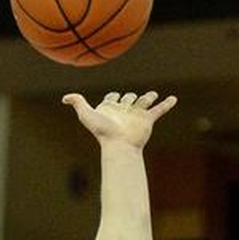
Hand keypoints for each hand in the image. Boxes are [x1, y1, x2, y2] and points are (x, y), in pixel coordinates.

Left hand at [62, 89, 176, 148]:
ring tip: (152, 95)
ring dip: (148, 97)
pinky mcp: (148, 120)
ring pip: (143, 102)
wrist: (119, 144)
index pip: (112, 99)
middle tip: (130, 100)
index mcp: (111, 109)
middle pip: (128, 98)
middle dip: (129, 97)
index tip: (112, 98)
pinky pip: (159, 110)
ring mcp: (137, 115)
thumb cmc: (102, 131)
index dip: (112, 98)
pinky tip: (174, 99)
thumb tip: (65, 98)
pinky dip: (166, 104)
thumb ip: (77, 103)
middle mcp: (124, 111)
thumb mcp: (87, 114)